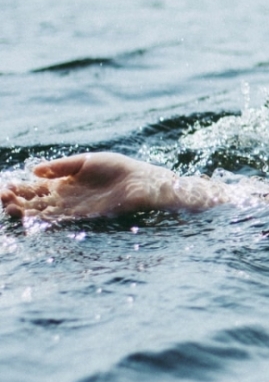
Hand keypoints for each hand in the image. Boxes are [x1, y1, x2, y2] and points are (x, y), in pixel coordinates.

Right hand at [2, 153, 177, 222]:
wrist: (142, 182)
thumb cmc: (118, 168)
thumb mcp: (86, 161)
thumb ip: (61, 166)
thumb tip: (34, 170)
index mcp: (64, 182)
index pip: (35, 187)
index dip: (20, 188)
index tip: (5, 186)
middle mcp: (65, 198)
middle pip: (35, 202)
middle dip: (17, 200)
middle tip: (3, 197)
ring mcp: (73, 208)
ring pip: (43, 212)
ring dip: (25, 211)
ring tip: (10, 207)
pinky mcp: (84, 217)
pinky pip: (60, 220)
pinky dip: (45, 219)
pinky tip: (31, 216)